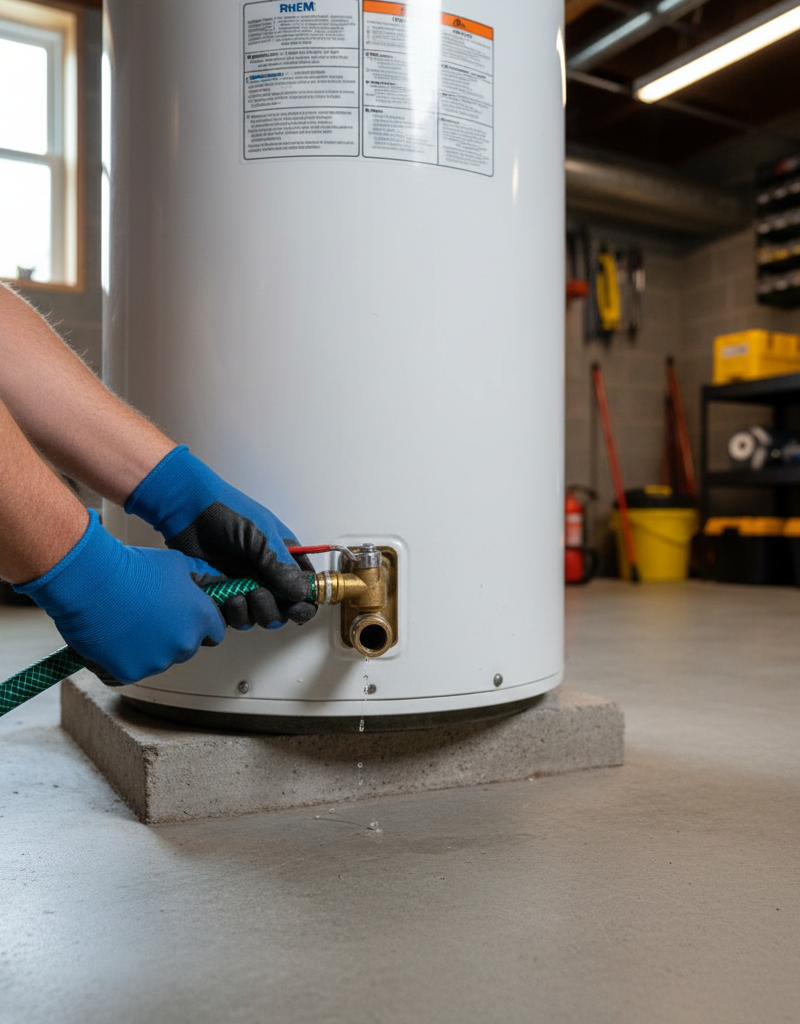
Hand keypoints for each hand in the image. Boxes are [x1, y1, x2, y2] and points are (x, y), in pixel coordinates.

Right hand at [14, 509, 225, 684]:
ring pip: (158, 660)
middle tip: (150, 619)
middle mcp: (184, 643)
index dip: (201, 626)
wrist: (93, 581)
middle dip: (172, 637)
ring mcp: (158, 661)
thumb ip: (189, 584)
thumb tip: (190, 590)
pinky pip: (131, 669)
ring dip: (147, 648)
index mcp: (201, 617)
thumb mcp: (174, 565)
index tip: (187, 621)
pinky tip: (113, 638)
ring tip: (127, 624)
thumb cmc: (132, 568)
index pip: (214, 632)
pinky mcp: (131, 673)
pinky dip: (123, 658)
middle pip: (186, 648)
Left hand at [125, 446, 316, 629]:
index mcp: (284, 557)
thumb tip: (302, 593)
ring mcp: (245, 585)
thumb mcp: (260, 535)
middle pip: (284, 609)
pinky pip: (234, 617)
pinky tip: (226, 598)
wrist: (186, 509)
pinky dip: (233, 614)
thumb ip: (281, 566)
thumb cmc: (227, 511)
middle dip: (275, 610)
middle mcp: (267, 574)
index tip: (295, 606)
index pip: (306, 588)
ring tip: (240, 595)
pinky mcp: (222, 594)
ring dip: (253, 613)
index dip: (305, 601)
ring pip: (259, 617)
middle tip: (259, 594)